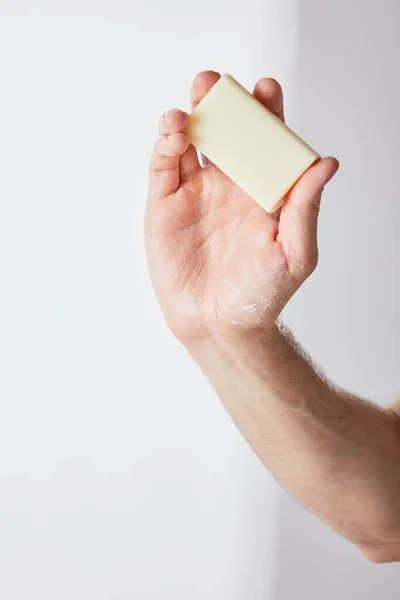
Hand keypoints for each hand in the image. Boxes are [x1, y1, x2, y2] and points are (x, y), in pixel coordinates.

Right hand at [145, 71, 338, 342]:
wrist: (219, 323)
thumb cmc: (261, 292)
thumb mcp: (294, 252)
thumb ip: (305, 207)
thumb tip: (326, 163)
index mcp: (261, 190)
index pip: (265, 142)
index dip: (266, 112)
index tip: (266, 89)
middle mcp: (228, 185)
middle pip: (224, 132)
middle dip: (222, 103)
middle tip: (217, 83)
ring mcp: (194, 193)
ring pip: (190, 142)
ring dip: (190, 115)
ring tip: (194, 101)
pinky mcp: (165, 205)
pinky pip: (163, 167)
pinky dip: (166, 145)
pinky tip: (175, 133)